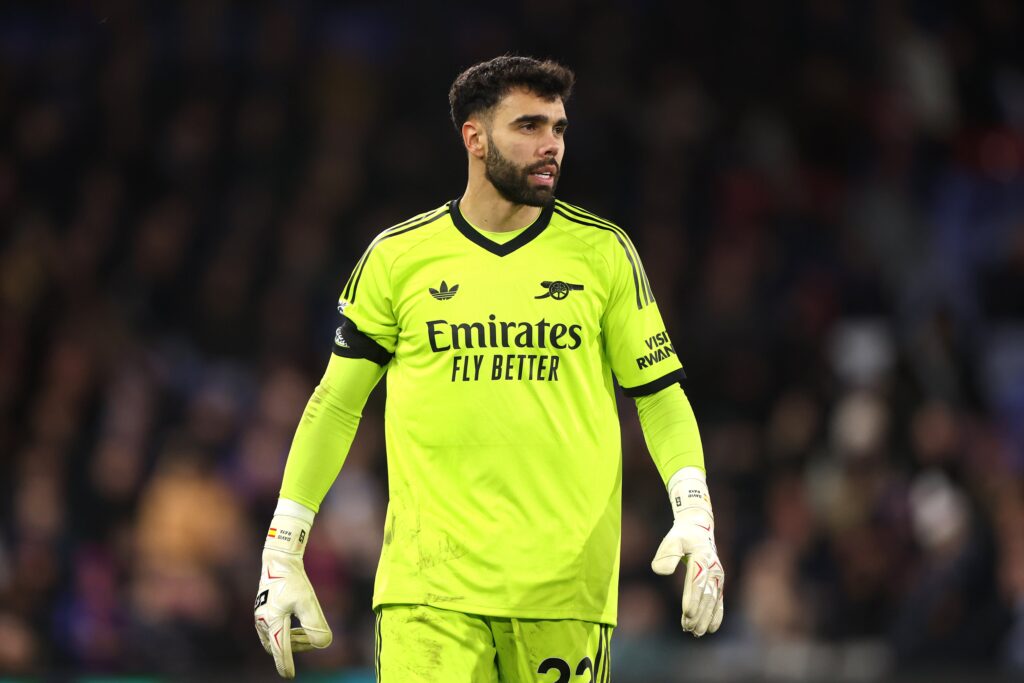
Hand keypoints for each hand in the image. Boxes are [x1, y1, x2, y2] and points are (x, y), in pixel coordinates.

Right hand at [255, 512, 331, 677]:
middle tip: (310, 642)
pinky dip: (284, 631)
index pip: (280, 650)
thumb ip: (315, 624)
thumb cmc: (293, 579)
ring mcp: (261, 616)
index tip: (290, 675)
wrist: (279, 559)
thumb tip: (321, 644)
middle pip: (277, 645)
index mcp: (273, 622)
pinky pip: (272, 629)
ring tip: (306, 632)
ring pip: (274, 638)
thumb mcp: (308, 601)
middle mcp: (263, 622)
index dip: (285, 664)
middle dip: (292, 648)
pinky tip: (297, 623)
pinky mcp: (262, 610)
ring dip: (290, 639)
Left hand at [651, 468, 724, 636]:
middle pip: (706, 595)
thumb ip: (666, 555)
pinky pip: (719, 601)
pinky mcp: (718, 582)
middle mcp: (713, 569)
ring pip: (713, 601)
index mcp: (702, 558)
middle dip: (698, 613)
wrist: (698, 529)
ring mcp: (718, 577)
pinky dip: (716, 615)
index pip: (696, 582)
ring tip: (696, 633)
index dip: (691, 598)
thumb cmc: (681, 536)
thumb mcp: (672, 540)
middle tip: (688, 628)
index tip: (686, 613)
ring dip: (705, 618)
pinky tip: (710, 629)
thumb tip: (661, 572)